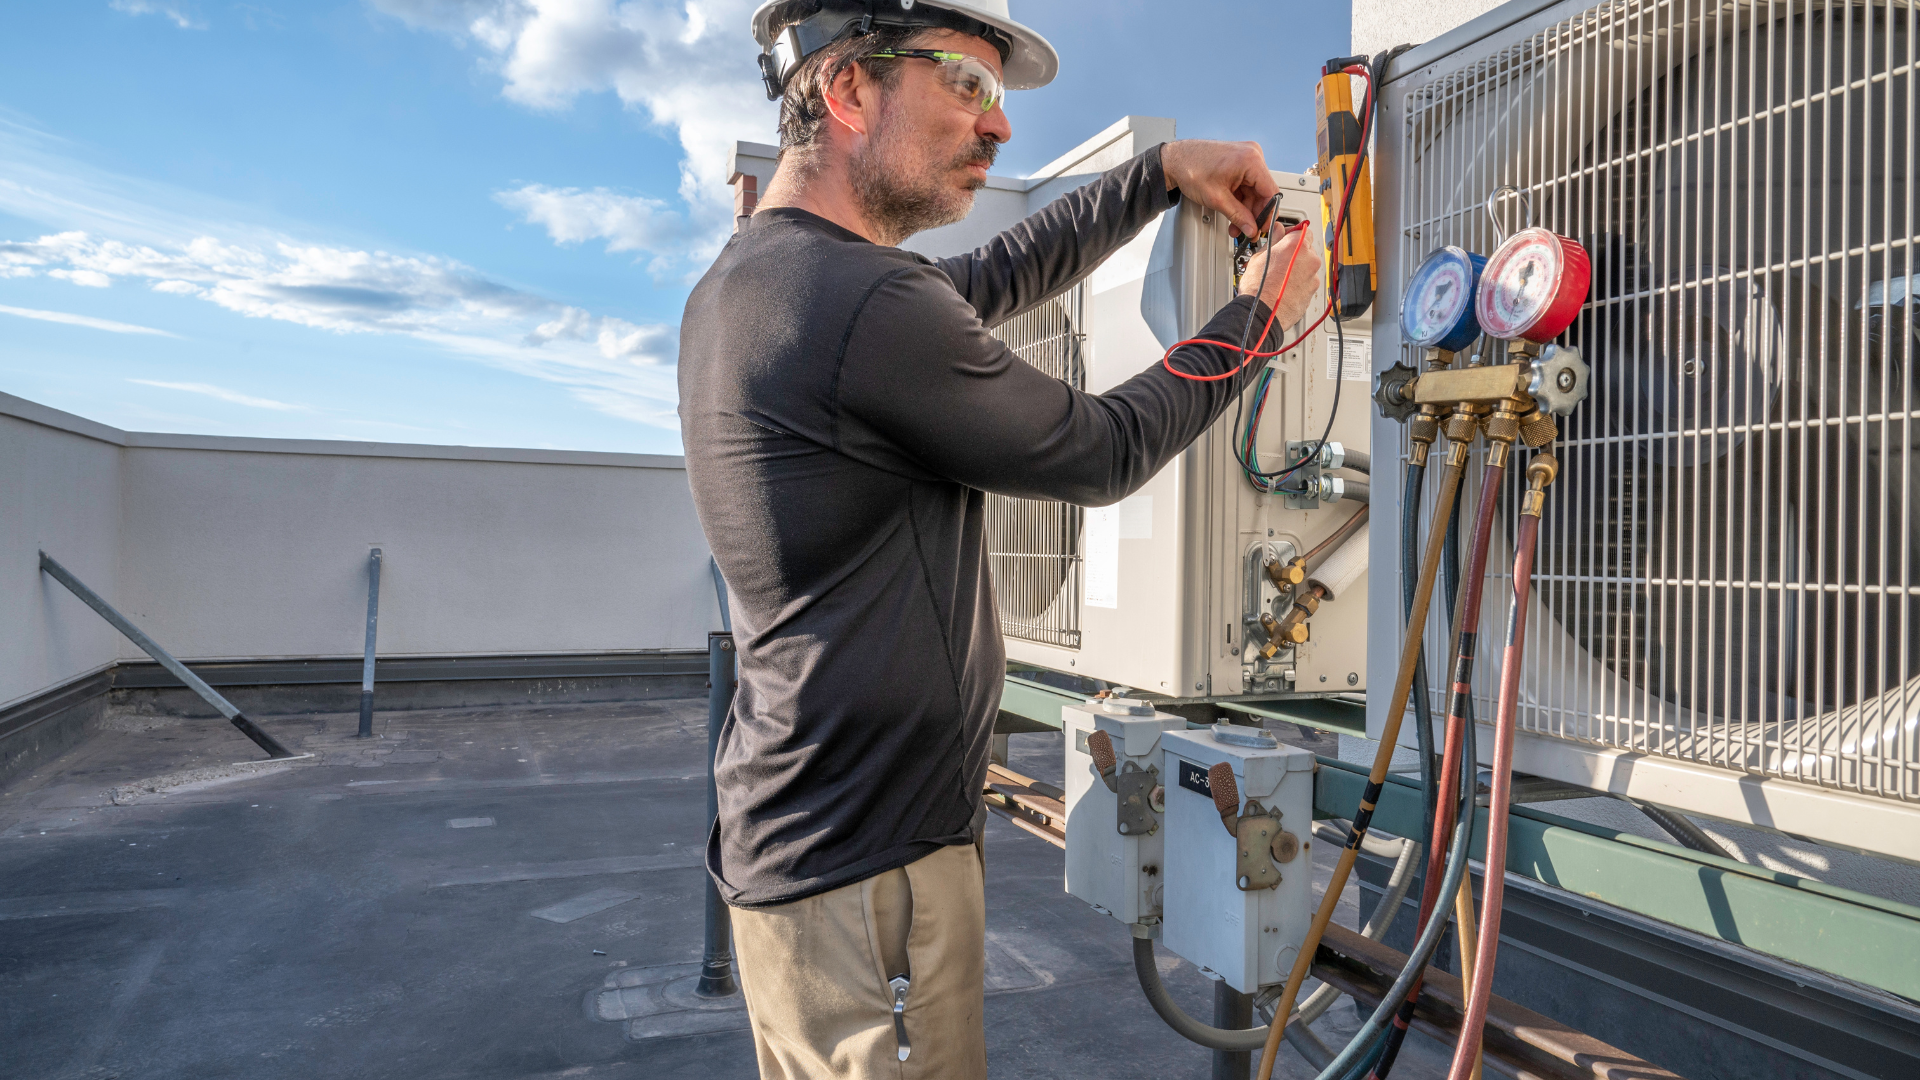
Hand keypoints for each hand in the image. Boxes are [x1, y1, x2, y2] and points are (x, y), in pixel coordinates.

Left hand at [1162, 139, 1280, 238]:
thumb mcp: (1217, 199)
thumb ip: (1238, 216)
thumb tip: (1251, 228)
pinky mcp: (1238, 162)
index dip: (1267, 213)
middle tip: (1247, 230)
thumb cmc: (1190, 168)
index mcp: (1251, 160)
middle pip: (1262, 192)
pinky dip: (1240, 200)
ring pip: (1253, 191)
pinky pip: (1245, 184)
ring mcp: (1245, 157)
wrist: (1175, 160)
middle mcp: (1252, 155)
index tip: (1262, 226)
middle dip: (1252, 214)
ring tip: (1235, 225)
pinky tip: (1233, 212)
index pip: (1270, 191)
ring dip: (1245, 209)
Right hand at [1238, 226, 1322, 327]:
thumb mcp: (1259, 256)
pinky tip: (1284, 289)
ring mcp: (1313, 277)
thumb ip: (1273, 240)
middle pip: (1307, 250)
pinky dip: (1299, 284)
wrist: (1262, 314)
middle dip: (1295, 254)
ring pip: (1307, 268)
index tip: (1285, 239)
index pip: (1303, 230)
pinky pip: (1307, 283)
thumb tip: (1277, 231)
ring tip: (1279, 279)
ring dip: (1297, 270)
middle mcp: (1309, 259)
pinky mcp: (1313, 293)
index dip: (1292, 234)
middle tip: (1279, 261)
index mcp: (1296, 245)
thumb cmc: (1258, 288)